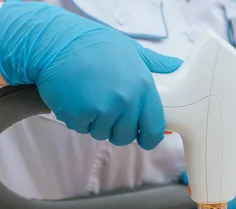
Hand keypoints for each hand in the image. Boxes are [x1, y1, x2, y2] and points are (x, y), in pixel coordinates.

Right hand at [0, 1, 181, 149]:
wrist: (57, 42)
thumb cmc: (94, 44)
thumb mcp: (132, 50)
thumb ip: (156, 64)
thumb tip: (178, 68)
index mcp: (143, 86)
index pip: (154, 127)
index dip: (149, 137)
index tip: (144, 138)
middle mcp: (125, 100)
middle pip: (125, 136)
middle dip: (116, 128)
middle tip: (106, 109)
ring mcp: (102, 109)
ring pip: (102, 134)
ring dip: (95, 122)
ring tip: (88, 98)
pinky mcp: (80, 115)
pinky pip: (82, 128)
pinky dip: (77, 119)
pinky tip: (75, 99)